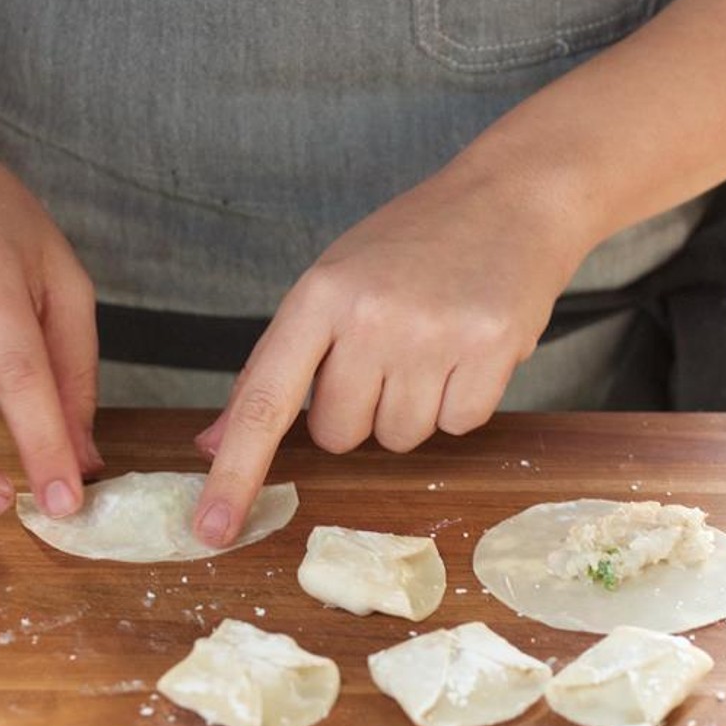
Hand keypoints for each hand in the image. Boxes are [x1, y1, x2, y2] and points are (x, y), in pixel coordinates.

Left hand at [191, 153, 586, 546]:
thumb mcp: (332, 284)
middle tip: (388, 353)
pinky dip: (462, 401)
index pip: (263, 400)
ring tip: (433, 344)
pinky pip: (458, 426)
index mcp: (319, 295)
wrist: (512, 197)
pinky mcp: (491, 348)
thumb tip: (214, 443)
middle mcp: (372, 316)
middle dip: (359, 413)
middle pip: (339, 436)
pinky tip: (469, 350)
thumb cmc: (412, 245)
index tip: (213, 528)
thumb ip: (274, 366)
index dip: (235, 471)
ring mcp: (434, 334)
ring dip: (414, 408)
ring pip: (400, 438)